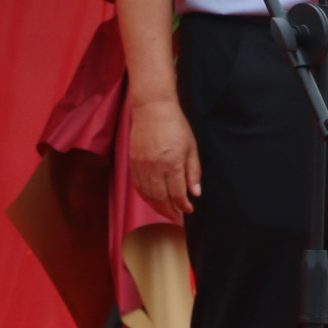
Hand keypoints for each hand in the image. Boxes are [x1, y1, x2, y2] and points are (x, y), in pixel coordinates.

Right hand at [129, 99, 199, 222]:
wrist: (152, 109)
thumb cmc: (176, 126)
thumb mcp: (191, 148)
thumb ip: (193, 172)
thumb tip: (195, 193)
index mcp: (172, 164)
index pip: (177, 193)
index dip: (183, 206)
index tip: (189, 210)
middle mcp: (155, 167)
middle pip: (160, 198)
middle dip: (169, 211)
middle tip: (176, 218)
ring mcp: (141, 165)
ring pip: (147, 194)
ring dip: (156, 207)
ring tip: (165, 213)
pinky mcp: (132, 162)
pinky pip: (137, 185)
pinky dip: (144, 196)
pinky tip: (151, 200)